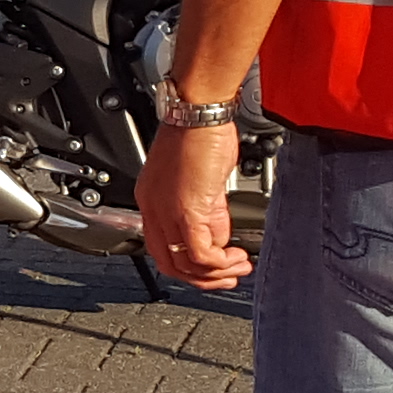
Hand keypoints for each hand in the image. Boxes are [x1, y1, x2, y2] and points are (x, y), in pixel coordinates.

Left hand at [137, 121, 249, 291]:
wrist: (201, 113)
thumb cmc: (202, 135)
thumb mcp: (205, 183)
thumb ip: (210, 212)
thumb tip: (220, 238)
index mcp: (153, 201)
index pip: (163, 248)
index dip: (189, 265)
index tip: (213, 268)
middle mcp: (154, 209)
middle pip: (169, 264)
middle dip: (202, 279)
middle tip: (228, 277)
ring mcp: (167, 211)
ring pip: (184, 264)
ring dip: (216, 274)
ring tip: (239, 267)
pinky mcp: (187, 210)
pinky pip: (199, 253)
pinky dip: (220, 263)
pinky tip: (237, 257)